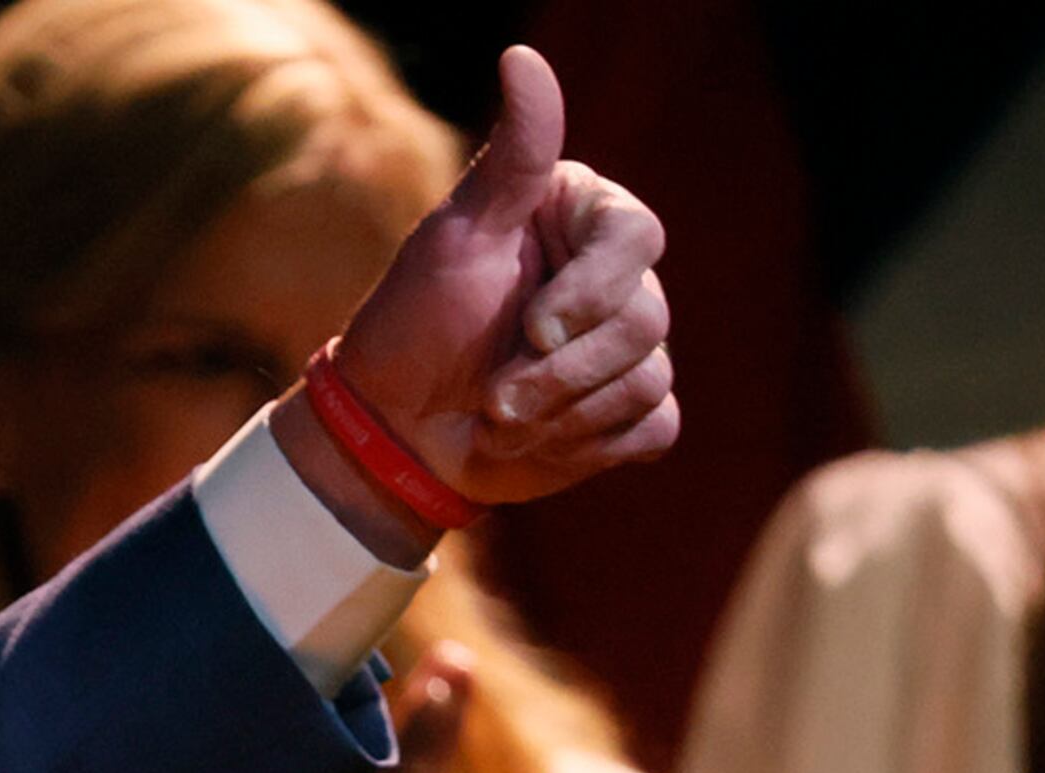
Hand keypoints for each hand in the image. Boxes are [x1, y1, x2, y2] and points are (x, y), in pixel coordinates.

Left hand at [281, 49, 678, 557]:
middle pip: (647, 318)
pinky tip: (534, 439)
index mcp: (585, 224)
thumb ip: (512, 155)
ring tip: (497, 414)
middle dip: (557, 372)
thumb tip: (523, 56)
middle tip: (492, 394)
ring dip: (558, 413)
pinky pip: (652, 426)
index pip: (638, 238)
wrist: (392, 429)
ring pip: (647, 380)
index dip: (590, 293)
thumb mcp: (456, 233)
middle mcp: (618, 280)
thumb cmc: (414, 324)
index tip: (531, 329)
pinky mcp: (628, 415)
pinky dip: (585, 444)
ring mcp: (629, 350)